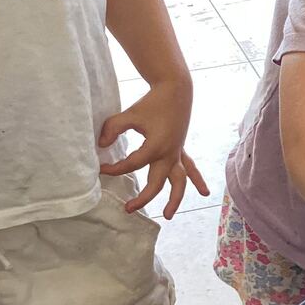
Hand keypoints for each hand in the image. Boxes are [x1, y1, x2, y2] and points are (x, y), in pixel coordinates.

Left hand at [98, 81, 208, 218]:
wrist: (175, 89)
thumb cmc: (151, 102)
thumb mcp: (127, 115)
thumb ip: (112, 130)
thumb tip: (102, 146)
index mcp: (155, 147)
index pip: (131, 165)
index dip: (114, 169)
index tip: (101, 168)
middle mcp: (169, 154)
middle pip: (156, 183)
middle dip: (143, 198)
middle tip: (128, 209)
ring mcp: (177, 153)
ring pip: (179, 182)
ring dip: (175, 199)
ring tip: (168, 215)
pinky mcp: (181, 149)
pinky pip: (190, 168)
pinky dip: (197, 180)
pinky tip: (204, 192)